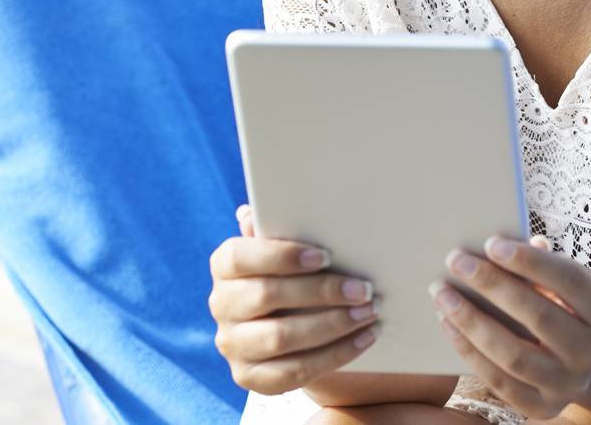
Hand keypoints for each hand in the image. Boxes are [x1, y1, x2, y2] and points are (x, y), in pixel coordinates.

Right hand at [208, 204, 381, 394]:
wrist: (292, 320)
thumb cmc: (293, 272)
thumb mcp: (287, 249)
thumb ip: (278, 229)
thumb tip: (252, 212)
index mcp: (225, 265)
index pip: (242, 257)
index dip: (282, 256)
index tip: (325, 256)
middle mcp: (221, 305)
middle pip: (266, 297)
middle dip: (320, 292)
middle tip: (364, 289)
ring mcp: (232, 345)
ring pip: (280, 338)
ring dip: (332, 325)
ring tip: (369, 313)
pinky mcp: (249, 377)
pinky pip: (293, 372)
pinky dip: (335, 355)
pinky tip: (364, 338)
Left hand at [428, 234, 590, 418]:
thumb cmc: (570, 310)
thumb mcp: (571, 287)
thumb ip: (544, 265)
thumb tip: (505, 245)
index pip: (571, 280)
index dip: (531, 261)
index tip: (491, 243)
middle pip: (539, 316)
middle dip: (492, 284)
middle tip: (456, 260)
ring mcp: (567, 385)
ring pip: (514, 354)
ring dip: (471, 321)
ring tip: (442, 293)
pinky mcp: (541, 407)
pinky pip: (499, 382)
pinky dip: (470, 352)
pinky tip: (449, 324)